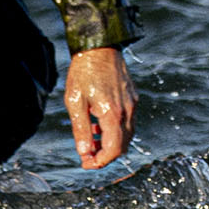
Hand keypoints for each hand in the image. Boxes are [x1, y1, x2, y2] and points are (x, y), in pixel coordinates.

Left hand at [64, 47, 136, 166]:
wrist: (99, 45)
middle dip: (105, 155)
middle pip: (123, 145)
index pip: (113, 149)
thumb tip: (84, 151)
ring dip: (111, 143)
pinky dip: (116, 130)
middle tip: (87, 155)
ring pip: (127, 135)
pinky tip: (99, 123)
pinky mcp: (133, 97)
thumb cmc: (83, 71)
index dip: (100, 162)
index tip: (86, 163)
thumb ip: (81, 128)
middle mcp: (127, 110)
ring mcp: (133, 103)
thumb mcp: (75, 101)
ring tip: (91, 139)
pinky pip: (128, 122)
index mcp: (112, 113)